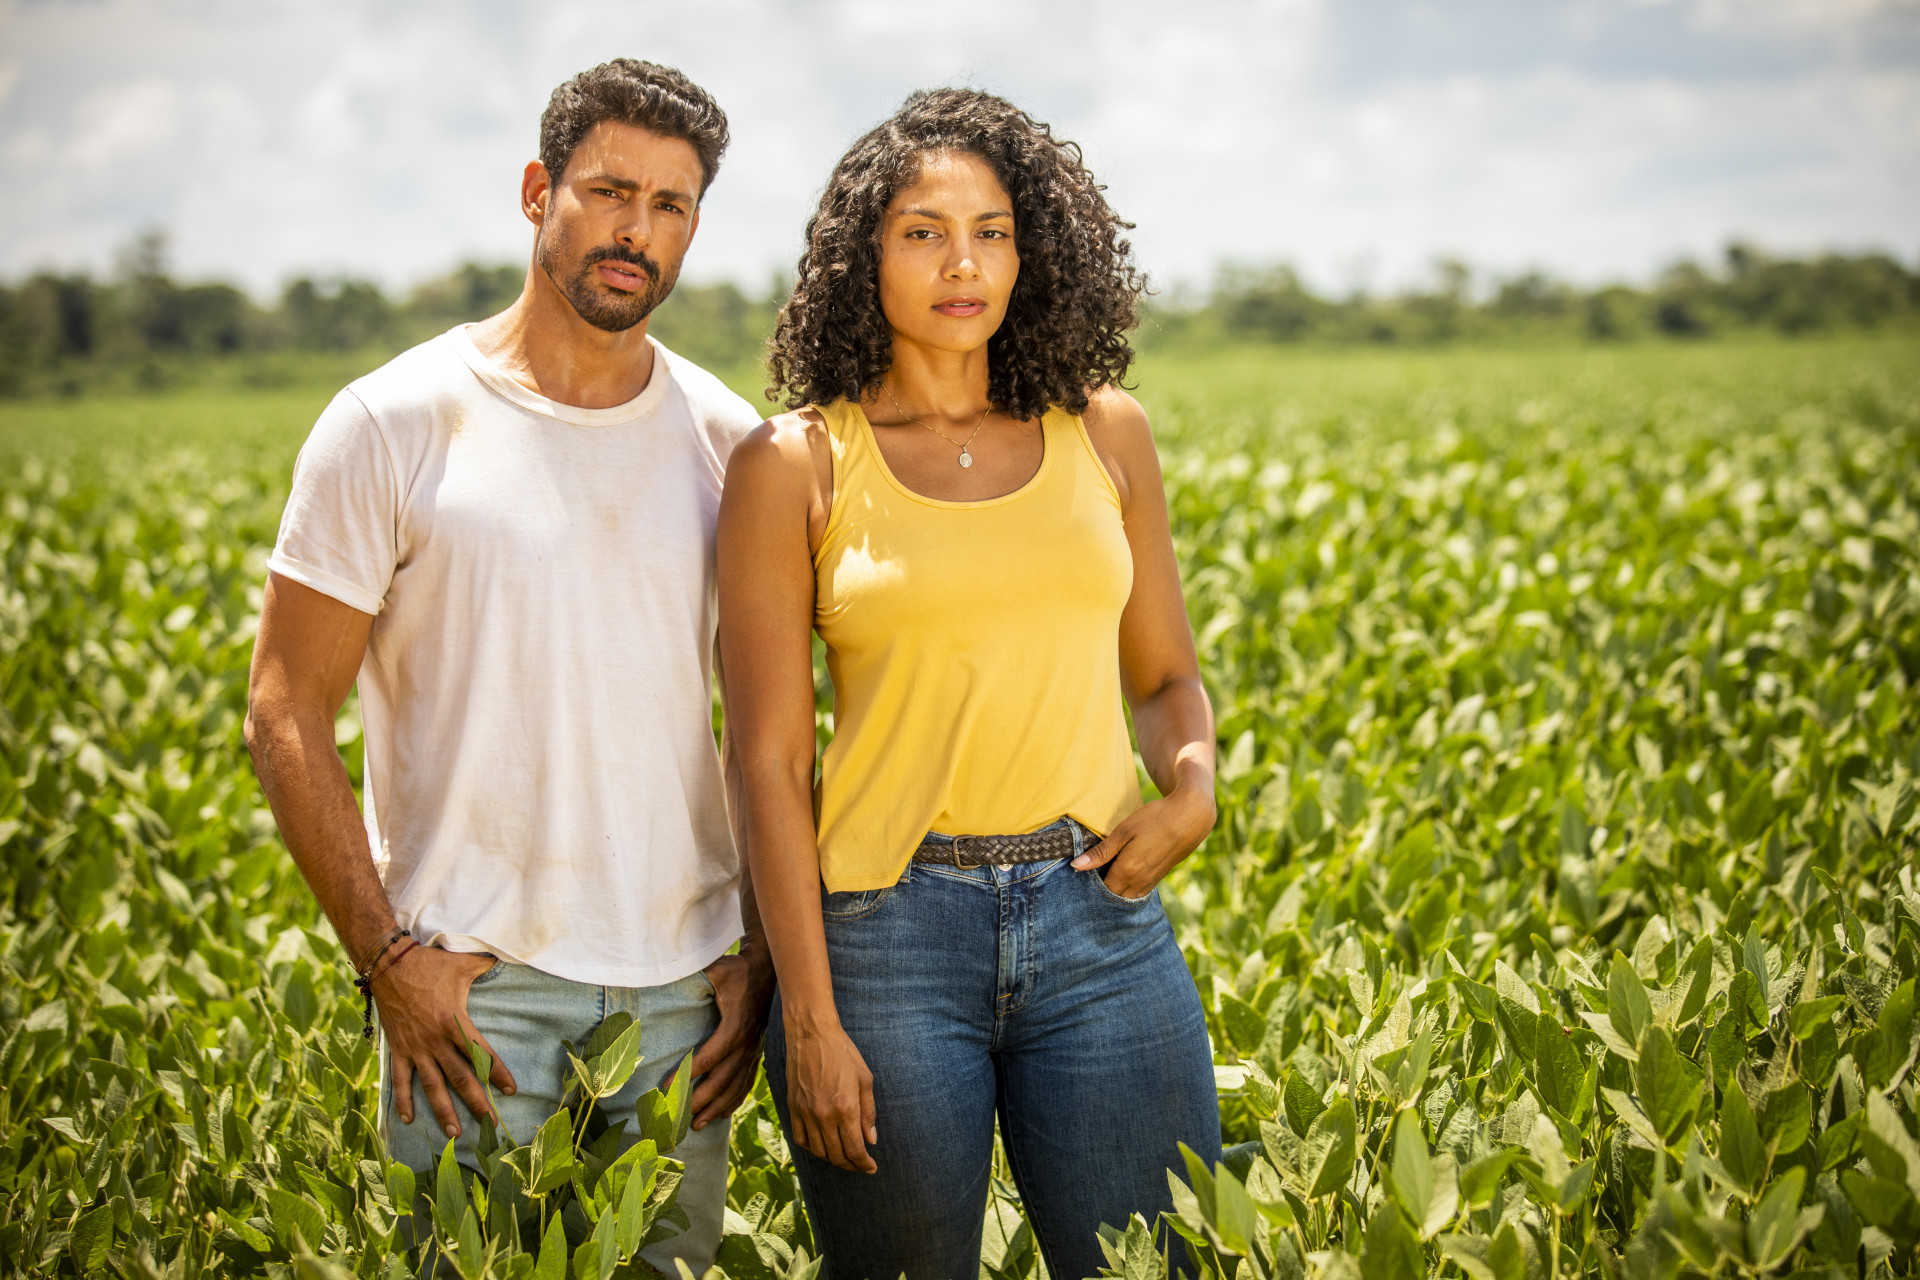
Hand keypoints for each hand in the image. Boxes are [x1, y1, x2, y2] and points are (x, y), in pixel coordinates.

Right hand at [374, 947, 515, 1138]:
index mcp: (456, 1022)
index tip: (511, 1091)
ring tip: (454, 1133)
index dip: (498, 1073)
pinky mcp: (398, 1050)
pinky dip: (403, 1100)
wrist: (389, 966)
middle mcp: (436, 1041)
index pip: (482, 1054)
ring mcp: (416, 1048)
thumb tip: (504, 957)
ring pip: (432, 1086)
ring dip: (443, 1111)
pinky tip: (407, 1120)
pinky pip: (400, 1080)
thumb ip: (485, 965)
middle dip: (477, 1102)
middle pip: (461, 1078)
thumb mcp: (463, 963)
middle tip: (490, 1125)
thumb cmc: (429, 964)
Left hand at [688, 948, 775, 1130]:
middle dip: (700, 1101)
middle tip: (678, 1117)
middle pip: (721, 1080)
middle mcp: (745, 1044)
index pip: (708, 1058)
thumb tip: (672, 974)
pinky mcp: (756, 1052)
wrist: (768, 973)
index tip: (665, 1087)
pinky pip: (746, 1082)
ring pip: (735, 1086)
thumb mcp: (719, 970)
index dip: (686, 1074)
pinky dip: (735, 1100)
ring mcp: (753, 1051)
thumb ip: (701, 976)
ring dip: (716, 1107)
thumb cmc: (739, 971)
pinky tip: (722, 1113)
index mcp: (734, 1028)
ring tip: (697, 1125)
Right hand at [784, 1016, 877, 1173]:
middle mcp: (824, 1116)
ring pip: (818, 1151)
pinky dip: (812, 1148)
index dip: (864, 1164)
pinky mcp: (793, 1108)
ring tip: (844, 1156)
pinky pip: (800, 1139)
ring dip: (833, 1159)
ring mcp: (806, 1113)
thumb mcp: (865, 1079)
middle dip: (851, 1165)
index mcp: (845, 1108)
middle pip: (837, 1155)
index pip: (855, 1149)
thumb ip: (868, 1112)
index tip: (871, 1167)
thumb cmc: (843, 1053)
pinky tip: (822, 1146)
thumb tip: (871, 1140)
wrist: (812, 1035)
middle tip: (860, 1165)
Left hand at [1070, 785, 1216, 899]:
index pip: (1101, 890)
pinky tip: (1121, 875)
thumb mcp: (1124, 831)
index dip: (1089, 885)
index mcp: (1127, 871)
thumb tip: (1076, 866)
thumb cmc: (1155, 819)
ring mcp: (1150, 882)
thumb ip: (1100, 852)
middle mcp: (1139, 882)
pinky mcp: (1158, 878)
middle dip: (1100, 892)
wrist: (1190, 817)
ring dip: (1114, 891)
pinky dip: (1127, 889)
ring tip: (1104, 875)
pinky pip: (1137, 893)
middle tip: (1089, 877)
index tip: (1080, 874)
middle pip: (1113, 898)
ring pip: (1126, 898)